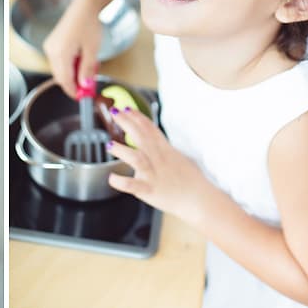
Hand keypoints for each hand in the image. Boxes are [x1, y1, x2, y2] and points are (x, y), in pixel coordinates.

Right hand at [43, 0, 102, 101]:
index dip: (74, 91)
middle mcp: (51, 51)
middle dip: (74, 83)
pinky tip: (81, 60)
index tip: (83, 97)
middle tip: (88, 86)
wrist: (85, 5)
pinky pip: (59, 61)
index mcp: (60, 53)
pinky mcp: (53, 43)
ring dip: (73, 74)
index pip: (65, 81)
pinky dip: (69, 65)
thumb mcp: (92, 50)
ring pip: (60, 70)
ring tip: (88, 69)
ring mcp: (50, 46)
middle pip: (61, 77)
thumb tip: (84, 86)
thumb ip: (87, 71)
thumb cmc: (89, 23)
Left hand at [109, 108, 204, 223]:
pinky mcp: (150, 190)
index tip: (127, 108)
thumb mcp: (178, 158)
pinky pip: (134, 185)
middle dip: (127, 123)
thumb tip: (156, 146)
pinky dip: (122, 182)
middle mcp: (158, 159)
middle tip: (115, 112)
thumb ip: (164, 151)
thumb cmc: (190, 181)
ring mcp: (153, 174)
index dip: (138, 117)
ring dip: (122, 151)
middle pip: (141, 136)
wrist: (197, 198)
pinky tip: (112, 178)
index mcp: (165, 150)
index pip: (150, 129)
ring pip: (137, 159)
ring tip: (109, 145)